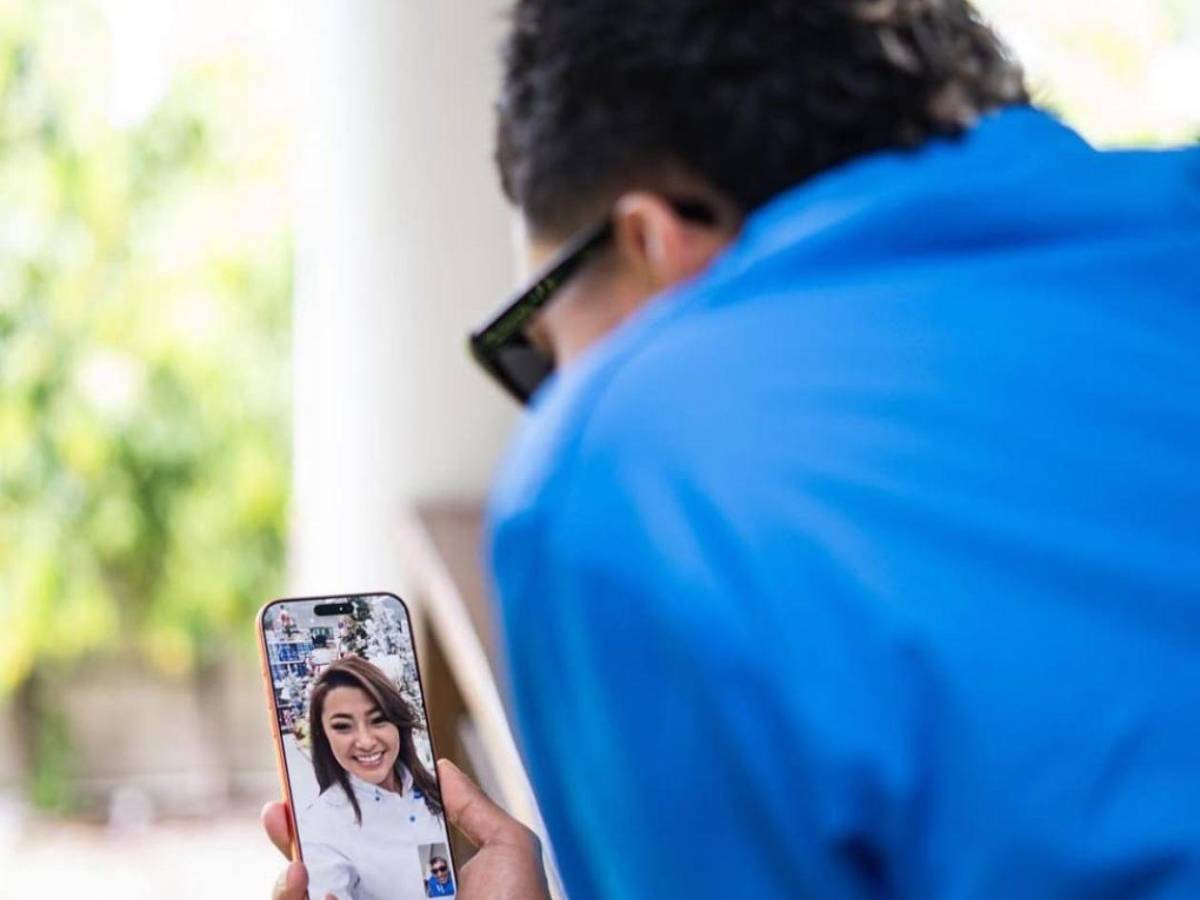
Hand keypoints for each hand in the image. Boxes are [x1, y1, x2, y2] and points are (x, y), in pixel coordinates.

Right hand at [262, 758, 549, 899]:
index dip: (335, 821)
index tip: (312, 790)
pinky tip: (302, 881)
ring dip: (286, 880)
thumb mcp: (506, 848)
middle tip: (280, 810)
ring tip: (292, 854)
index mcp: (416, 880)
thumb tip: (440, 766)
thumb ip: (472, 806)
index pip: (365, 847)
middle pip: (324, 873)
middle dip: (294, 842)